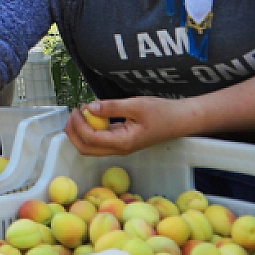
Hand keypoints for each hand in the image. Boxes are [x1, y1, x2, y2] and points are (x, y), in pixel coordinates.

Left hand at [66, 98, 189, 155]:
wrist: (180, 120)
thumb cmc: (162, 112)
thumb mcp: (136, 105)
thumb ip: (111, 107)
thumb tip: (89, 108)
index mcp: (123, 142)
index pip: (91, 138)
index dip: (79, 124)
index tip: (77, 108)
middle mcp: (120, 149)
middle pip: (86, 148)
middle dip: (74, 132)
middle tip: (73, 113)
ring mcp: (121, 147)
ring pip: (92, 147)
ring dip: (80, 132)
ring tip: (81, 112)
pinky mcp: (122, 141)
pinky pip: (100, 140)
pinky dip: (91, 130)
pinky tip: (92, 115)